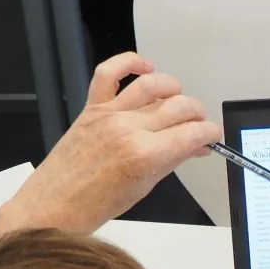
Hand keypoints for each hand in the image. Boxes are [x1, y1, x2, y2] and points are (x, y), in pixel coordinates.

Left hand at [0, 53, 221, 235]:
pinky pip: (109, 73)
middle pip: (177, 107)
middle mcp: (129, 130)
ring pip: (151, 85)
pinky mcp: (92, 108)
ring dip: (174, 88)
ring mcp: (109, 115)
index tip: (213, 136)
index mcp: (145, 155)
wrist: (56, 205)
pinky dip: (129, 62)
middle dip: (197, 114)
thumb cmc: (98, 204)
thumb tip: (196, 147)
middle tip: (199, 125)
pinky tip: (145, 68)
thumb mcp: (145, 186)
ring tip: (179, 100)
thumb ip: (172, 160)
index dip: (210, 133)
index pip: (192, 133)